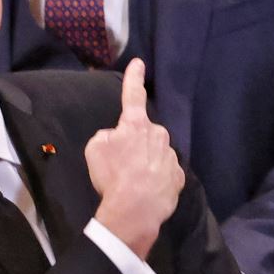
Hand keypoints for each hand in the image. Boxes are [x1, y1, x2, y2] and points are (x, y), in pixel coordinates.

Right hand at [85, 59, 183, 259]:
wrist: (134, 210)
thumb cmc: (112, 177)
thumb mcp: (95, 149)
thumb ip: (107, 136)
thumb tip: (118, 138)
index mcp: (136, 125)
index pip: (133, 96)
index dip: (134, 78)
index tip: (139, 63)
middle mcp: (158, 135)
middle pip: (145, 133)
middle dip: (135, 144)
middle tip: (122, 165)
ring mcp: (171, 156)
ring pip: (156, 153)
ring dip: (146, 163)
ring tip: (133, 182)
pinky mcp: (178, 177)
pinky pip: (165, 173)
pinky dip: (156, 180)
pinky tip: (147, 191)